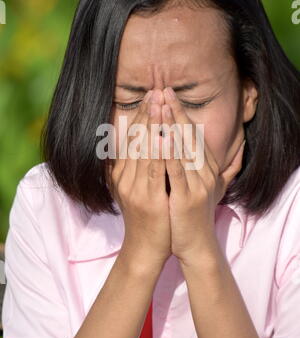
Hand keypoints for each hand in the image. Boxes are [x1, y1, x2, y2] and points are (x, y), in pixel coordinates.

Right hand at [107, 89, 171, 270]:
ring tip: (159, 103)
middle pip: (136, 139)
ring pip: (143, 150)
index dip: (142, 115)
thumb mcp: (135, 188)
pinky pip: (153, 171)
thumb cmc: (146, 216)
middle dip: (147, 113)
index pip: (132, 138)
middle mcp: (125, 176)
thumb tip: (137, 143)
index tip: (152, 95)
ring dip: (152, 125)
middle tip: (156, 90)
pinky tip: (164, 135)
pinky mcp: (148, 199)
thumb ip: (133, 166)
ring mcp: (134, 187)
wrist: (146, 247)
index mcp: (123, 172)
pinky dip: (158, 152)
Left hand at [161, 86, 245, 264]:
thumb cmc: (191, 213)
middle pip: (189, 137)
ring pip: (183, 150)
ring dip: (171, 126)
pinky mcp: (188, 198)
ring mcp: (198, 185)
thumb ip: (205, 165)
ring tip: (161, 105)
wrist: (195, 244)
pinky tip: (161, 139)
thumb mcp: (203, 186)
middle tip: (163, 90)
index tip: (168, 94)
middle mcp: (205, 172)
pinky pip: (176, 173)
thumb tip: (217, 146)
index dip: (181, 113)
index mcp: (205, 167)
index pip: (193, 135)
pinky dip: (169, 155)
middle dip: (175, 112)